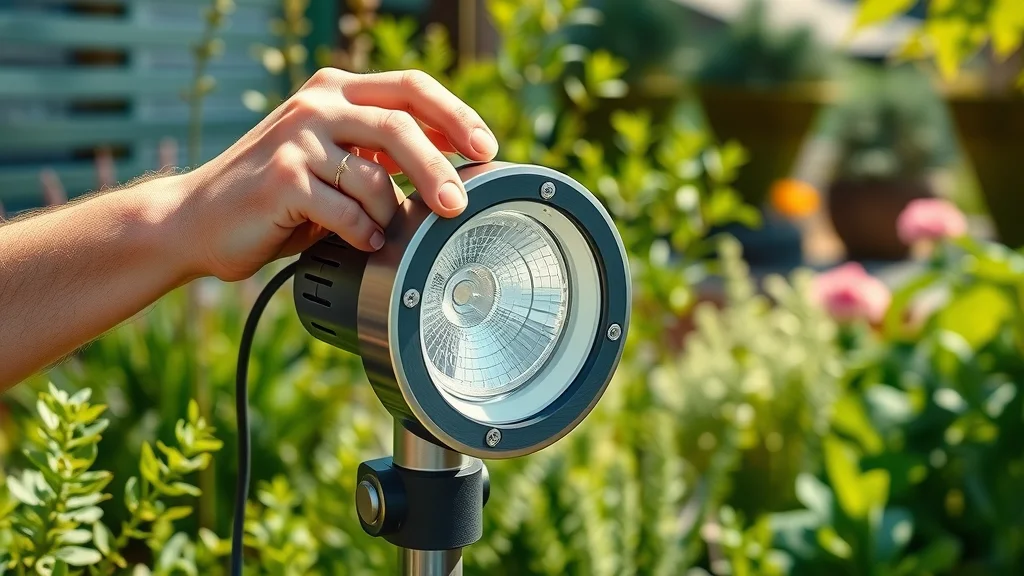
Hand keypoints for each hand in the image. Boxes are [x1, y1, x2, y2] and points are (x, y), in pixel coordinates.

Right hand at [174, 68, 498, 281]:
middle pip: (401, 123)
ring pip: (375, 174)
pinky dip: (363, 233)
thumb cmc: (277, 196)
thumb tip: (452, 165)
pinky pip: (347, 211)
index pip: (411, 88)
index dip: (456, 115)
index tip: (487, 148)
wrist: (197, 219)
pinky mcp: (283, 178)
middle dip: (440, 166)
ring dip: (391, 214)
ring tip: (383, 231)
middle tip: (458, 204)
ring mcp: (298, 138)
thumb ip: (380, 152)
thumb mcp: (334, 160)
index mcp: (336, 90)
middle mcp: (318, 104)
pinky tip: (361, 241)